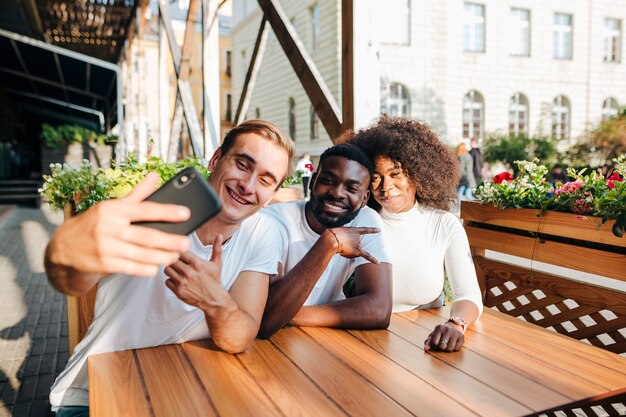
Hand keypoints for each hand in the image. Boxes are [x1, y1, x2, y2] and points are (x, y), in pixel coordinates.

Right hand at [46, 172, 190, 277]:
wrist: (64, 248)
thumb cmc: (95, 224)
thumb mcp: (112, 206)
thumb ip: (137, 194)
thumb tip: (155, 175)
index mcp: (114, 210)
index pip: (144, 209)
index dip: (166, 211)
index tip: (185, 213)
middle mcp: (110, 228)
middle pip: (146, 236)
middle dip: (169, 241)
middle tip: (186, 243)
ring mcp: (107, 248)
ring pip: (142, 254)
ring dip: (162, 257)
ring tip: (175, 255)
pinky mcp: (105, 264)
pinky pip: (132, 268)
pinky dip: (147, 268)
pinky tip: (157, 266)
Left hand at [164, 235, 225, 311]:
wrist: (213, 299)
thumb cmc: (214, 280)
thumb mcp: (217, 263)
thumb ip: (217, 248)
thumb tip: (219, 236)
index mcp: (197, 263)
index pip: (180, 251)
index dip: (179, 251)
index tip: (181, 253)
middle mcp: (189, 272)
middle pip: (171, 259)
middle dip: (174, 260)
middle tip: (178, 262)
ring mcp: (183, 282)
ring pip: (167, 270)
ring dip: (171, 269)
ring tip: (178, 271)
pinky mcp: (178, 291)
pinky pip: (167, 281)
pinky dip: (170, 280)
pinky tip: (178, 280)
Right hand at [327, 227, 379, 263]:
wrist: (332, 239)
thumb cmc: (332, 236)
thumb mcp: (337, 233)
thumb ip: (342, 239)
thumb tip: (344, 250)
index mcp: (353, 230)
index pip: (364, 230)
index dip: (372, 230)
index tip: (379, 230)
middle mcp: (358, 237)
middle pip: (356, 246)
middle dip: (348, 249)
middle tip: (339, 247)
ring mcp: (358, 244)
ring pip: (354, 252)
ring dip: (347, 254)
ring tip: (340, 250)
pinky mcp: (358, 251)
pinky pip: (367, 256)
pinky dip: (373, 260)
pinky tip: (378, 263)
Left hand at [424, 323, 463, 351]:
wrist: (454, 326)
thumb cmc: (441, 333)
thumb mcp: (434, 335)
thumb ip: (429, 342)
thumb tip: (426, 349)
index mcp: (439, 328)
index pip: (434, 343)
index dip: (434, 346)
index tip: (435, 343)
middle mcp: (447, 330)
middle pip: (442, 347)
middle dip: (441, 348)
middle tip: (442, 344)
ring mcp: (455, 333)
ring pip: (450, 349)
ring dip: (448, 349)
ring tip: (447, 344)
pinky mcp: (462, 337)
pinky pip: (456, 349)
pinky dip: (454, 348)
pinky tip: (453, 343)